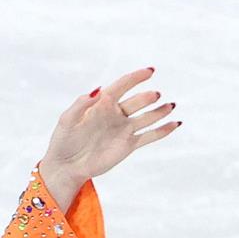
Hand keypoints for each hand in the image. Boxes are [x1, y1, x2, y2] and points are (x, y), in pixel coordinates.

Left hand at [39, 67, 179, 199]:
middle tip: (154, 95)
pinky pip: (149, 136)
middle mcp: (116, 114)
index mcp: (102, 104)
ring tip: (170, 105)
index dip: (136, 77)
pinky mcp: (129, 145)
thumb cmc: (63, 140)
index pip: (122, 86)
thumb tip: (98, 90)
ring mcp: (124, 129)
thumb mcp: (67, 120)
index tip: (150, 71)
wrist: (66, 166)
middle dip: (147, 97)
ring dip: (160, 111)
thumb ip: (81, 104)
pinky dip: (163, 131)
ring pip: (147, 117)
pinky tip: (175, 124)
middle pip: (137, 101)